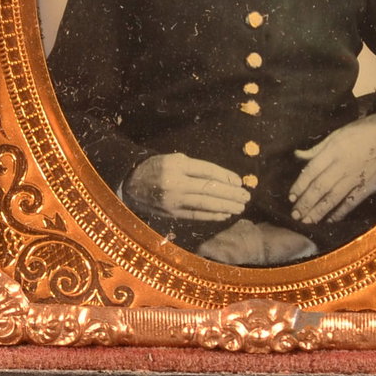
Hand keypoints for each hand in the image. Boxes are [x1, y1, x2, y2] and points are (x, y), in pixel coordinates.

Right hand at [125, 153, 250, 221]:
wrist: (130, 183)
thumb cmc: (155, 168)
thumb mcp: (172, 159)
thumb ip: (194, 167)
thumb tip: (222, 179)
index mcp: (176, 165)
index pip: (207, 171)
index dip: (226, 177)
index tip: (240, 181)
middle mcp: (176, 182)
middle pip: (210, 189)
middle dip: (231, 194)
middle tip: (246, 196)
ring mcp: (174, 200)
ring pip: (205, 204)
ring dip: (226, 206)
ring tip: (240, 206)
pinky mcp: (172, 213)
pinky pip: (196, 215)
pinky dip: (212, 215)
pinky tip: (224, 214)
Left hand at [289, 106, 375, 223]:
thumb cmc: (362, 131)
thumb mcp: (336, 134)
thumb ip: (317, 149)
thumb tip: (297, 155)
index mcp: (333, 151)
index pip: (311, 171)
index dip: (299, 186)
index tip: (291, 197)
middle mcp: (342, 165)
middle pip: (320, 187)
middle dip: (306, 203)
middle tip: (295, 214)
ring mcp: (356, 176)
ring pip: (334, 197)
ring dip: (319, 211)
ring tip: (307, 221)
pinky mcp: (369, 185)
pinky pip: (352, 202)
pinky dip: (340, 212)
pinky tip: (329, 220)